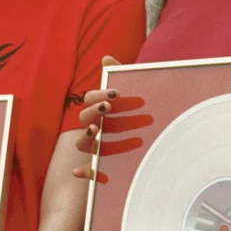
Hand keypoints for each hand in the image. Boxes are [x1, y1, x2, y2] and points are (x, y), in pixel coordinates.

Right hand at [71, 56, 150, 183]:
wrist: (152, 135)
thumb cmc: (137, 111)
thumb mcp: (132, 92)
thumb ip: (119, 74)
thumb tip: (106, 58)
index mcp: (100, 110)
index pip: (92, 99)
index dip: (101, 94)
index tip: (117, 93)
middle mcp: (95, 127)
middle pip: (86, 118)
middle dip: (96, 111)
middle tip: (110, 106)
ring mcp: (97, 146)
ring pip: (83, 143)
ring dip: (86, 136)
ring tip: (97, 130)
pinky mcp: (103, 165)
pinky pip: (89, 170)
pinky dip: (84, 171)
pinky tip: (79, 171)